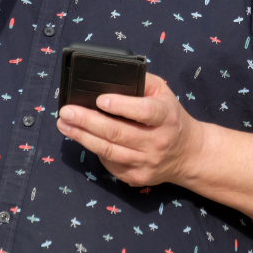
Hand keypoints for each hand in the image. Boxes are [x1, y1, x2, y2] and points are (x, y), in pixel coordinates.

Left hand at [56, 72, 204, 186]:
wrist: (188, 154)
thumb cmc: (170, 116)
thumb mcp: (164, 93)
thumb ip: (142, 81)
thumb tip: (111, 75)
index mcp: (166, 117)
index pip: (144, 112)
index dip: (121, 106)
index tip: (99, 100)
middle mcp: (157, 142)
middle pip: (118, 133)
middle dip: (88, 121)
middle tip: (66, 111)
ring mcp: (147, 163)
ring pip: (109, 151)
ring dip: (82, 137)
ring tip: (64, 124)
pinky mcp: (137, 177)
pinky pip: (110, 164)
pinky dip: (93, 149)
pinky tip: (81, 137)